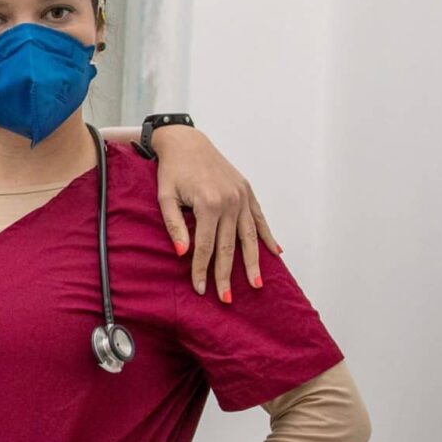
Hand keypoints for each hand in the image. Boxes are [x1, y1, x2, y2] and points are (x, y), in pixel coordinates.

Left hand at [149, 125, 281, 300]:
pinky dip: (268, 236)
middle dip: (226, 274)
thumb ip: (174, 225)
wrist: (188, 142)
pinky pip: (260, 219)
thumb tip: (182, 253)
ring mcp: (242, 197)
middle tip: (226, 298)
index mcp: (209, 204)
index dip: (201, 269)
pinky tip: (276, 253)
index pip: (205, 246)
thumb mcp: (165, 196)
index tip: (200, 289)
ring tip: (257, 284)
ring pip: (249, 237)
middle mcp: (230, 202)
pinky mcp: (248, 192)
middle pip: (229, 246)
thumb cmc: (173, 170)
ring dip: (253, 263)